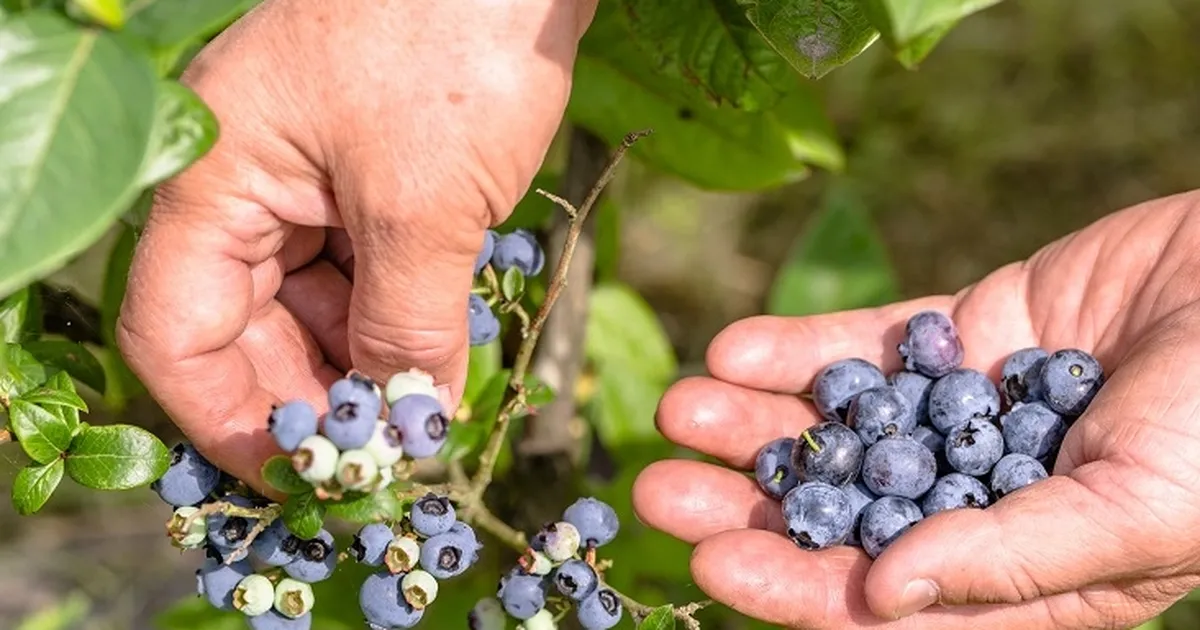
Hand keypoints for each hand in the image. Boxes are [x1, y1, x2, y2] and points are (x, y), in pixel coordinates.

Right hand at [116, 0, 596, 486]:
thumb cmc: (454, 43)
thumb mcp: (424, 206)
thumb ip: (404, 328)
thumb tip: (401, 424)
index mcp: (215, 180)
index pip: (177, 333)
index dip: (227, 420)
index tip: (298, 478)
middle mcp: (248, 181)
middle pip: (246, 327)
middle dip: (311, 397)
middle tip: (380, 458)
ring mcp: (310, 173)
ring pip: (310, 303)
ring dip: (360, 364)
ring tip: (418, 414)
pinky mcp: (371, 170)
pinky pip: (362, 266)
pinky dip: (395, 317)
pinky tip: (436, 357)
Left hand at [633, 191, 1199, 628]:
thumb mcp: (1136, 513)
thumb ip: (1011, 559)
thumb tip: (881, 595)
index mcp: (1020, 574)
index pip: (883, 601)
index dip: (794, 588)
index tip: (711, 566)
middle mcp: (977, 499)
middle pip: (838, 512)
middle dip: (748, 505)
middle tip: (658, 491)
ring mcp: (964, 413)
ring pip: (839, 427)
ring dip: (755, 423)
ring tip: (675, 411)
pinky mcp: (962, 335)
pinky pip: (869, 345)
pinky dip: (803, 348)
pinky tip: (734, 349)